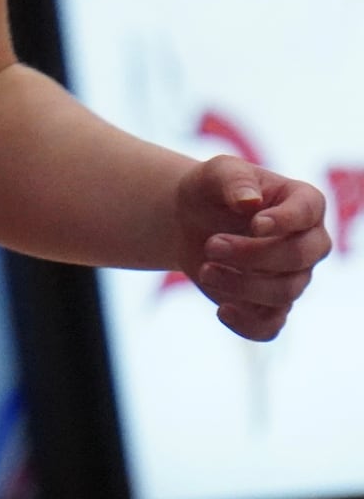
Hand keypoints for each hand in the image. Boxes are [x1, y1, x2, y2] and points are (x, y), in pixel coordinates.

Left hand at [173, 155, 331, 341]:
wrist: (189, 219)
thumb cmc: (211, 190)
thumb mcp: (217, 172)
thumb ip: (234, 180)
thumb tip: (250, 202)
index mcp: (304, 203)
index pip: (307, 214)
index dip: (285, 222)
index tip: (253, 223)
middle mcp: (309, 243)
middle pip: (299, 259)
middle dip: (253, 255)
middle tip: (212, 245)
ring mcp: (294, 277)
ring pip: (284, 293)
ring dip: (241, 285)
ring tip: (205, 269)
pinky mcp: (270, 304)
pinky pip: (271, 326)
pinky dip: (248, 325)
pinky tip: (222, 311)